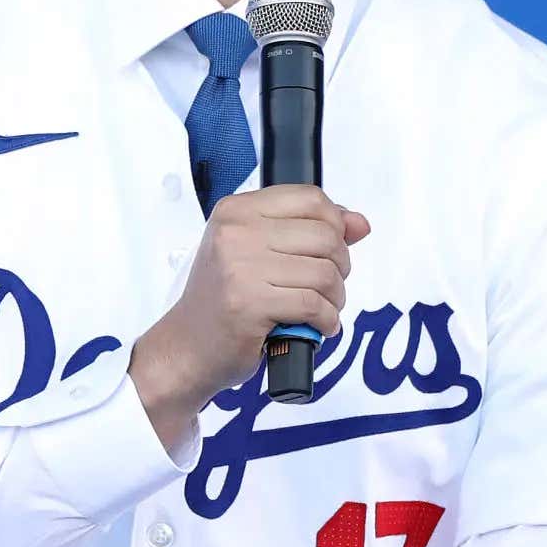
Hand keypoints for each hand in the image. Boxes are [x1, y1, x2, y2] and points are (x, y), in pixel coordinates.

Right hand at [130, 185, 370, 447]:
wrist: (186, 348)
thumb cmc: (225, 300)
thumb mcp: (258, 252)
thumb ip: (309, 231)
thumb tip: (360, 223)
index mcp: (237, 210)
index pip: (311, 199)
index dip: (335, 224)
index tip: (332, 248)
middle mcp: (236, 232)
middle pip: (325, 235)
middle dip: (340, 266)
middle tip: (328, 287)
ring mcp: (240, 268)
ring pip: (324, 272)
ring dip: (335, 298)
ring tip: (322, 309)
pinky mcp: (248, 304)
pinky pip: (314, 305)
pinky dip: (326, 320)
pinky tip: (317, 326)